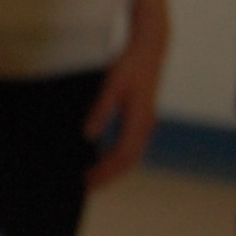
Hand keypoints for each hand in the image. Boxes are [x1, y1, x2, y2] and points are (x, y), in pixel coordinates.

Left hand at [84, 17, 168, 187]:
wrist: (150, 50)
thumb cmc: (129, 66)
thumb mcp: (111, 86)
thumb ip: (100, 111)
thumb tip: (89, 136)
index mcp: (138, 121)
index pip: (121, 156)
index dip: (104, 172)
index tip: (87, 182)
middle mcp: (146, 126)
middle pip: (128, 161)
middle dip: (107, 176)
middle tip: (86, 186)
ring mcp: (147, 124)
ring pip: (132, 156)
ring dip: (113, 169)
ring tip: (93, 177)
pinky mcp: (144, 119)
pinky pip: (132, 146)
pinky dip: (118, 158)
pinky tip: (103, 159)